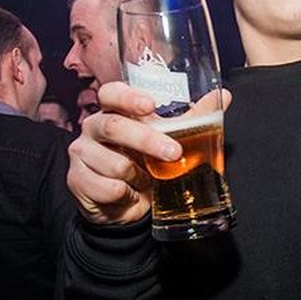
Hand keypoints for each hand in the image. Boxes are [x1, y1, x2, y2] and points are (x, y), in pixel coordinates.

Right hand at [67, 83, 233, 224]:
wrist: (125, 206)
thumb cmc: (146, 165)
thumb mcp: (170, 141)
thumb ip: (193, 118)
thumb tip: (224, 96)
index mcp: (113, 111)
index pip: (111, 93)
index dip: (128, 97)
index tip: (150, 106)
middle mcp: (93, 127)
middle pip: (114, 126)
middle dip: (147, 140)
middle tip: (174, 153)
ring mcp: (82, 153)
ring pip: (114, 163)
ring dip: (138, 176)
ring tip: (144, 180)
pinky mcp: (77, 179)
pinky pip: (108, 187)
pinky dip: (126, 195)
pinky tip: (128, 194)